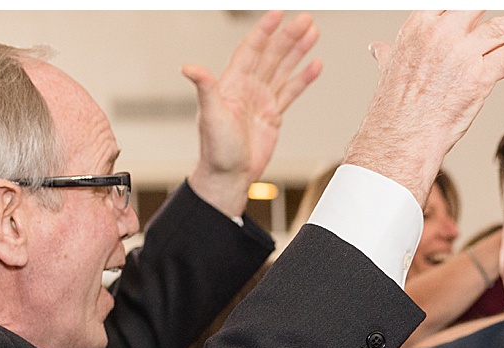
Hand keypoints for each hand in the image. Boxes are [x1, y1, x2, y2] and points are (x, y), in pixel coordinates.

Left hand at [184, 11, 323, 217]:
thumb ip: (205, 88)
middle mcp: (248, 87)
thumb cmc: (216, 150)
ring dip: (298, 51)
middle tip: (307, 19)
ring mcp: (261, 100)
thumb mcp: (210, 117)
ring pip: (283, 68)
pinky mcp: (273, 114)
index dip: (265, 31)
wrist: (228, 175)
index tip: (278, 13)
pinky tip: (314, 65)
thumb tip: (189, 67)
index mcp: (233, 83)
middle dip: (289, 36)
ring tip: (313, 33)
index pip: (252, 49)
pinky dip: (303, 78)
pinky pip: (290, 91)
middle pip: (272, 54)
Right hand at [349, 11, 503, 206]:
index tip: (479, 5)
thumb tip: (380, 48)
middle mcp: (441, 33)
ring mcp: (462, 53)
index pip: (450, 1)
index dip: (468, 4)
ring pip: (501, 28)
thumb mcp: (389, 68)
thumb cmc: (394, 108)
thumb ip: (390, 53)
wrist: (402, 136)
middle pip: (478, 6)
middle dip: (499, 4)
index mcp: (419, 25)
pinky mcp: (480, 77)